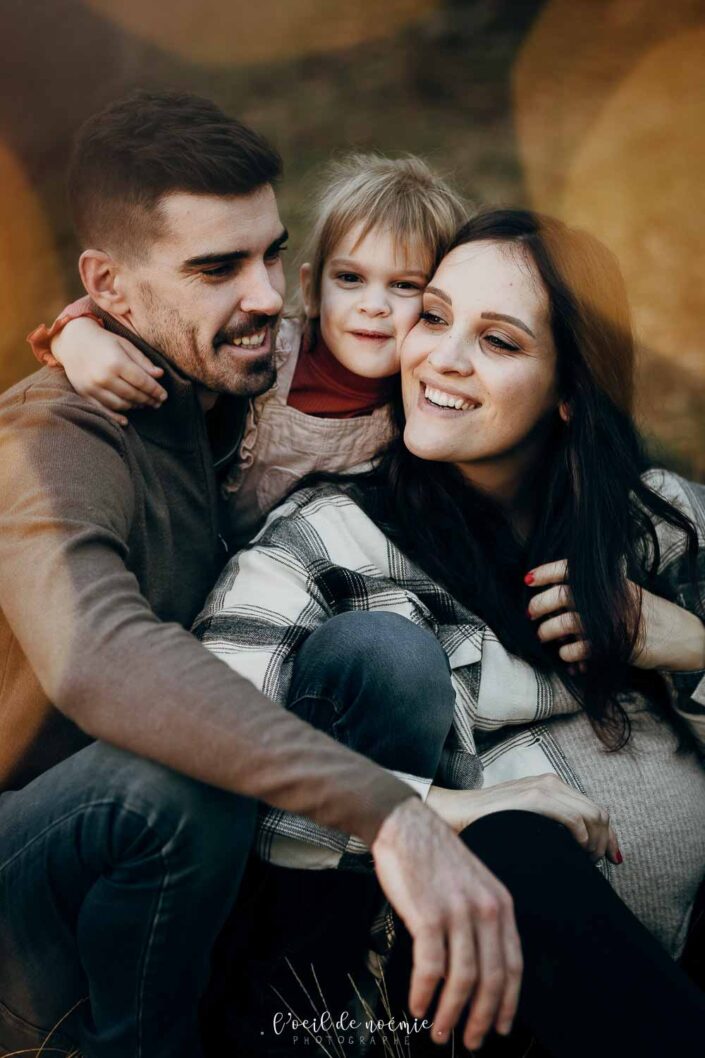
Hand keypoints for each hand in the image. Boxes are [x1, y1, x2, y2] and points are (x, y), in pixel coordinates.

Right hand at [52, 317, 167, 426]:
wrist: (73, 341)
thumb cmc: (104, 341)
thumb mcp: (125, 345)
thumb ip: (142, 361)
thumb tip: (160, 375)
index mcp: (116, 362)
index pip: (142, 382)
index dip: (155, 390)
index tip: (164, 396)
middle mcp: (103, 377)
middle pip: (133, 394)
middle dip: (148, 400)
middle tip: (157, 403)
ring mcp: (93, 387)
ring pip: (120, 404)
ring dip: (135, 406)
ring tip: (143, 404)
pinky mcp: (84, 394)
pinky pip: (103, 410)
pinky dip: (115, 417)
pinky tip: (126, 420)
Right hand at [371, 797, 522, 1050]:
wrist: (404, 824)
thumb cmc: (432, 854)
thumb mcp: (472, 882)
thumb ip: (481, 918)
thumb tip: (478, 965)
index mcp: (500, 903)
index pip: (514, 965)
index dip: (509, 1002)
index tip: (502, 1027)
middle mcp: (485, 910)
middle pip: (492, 979)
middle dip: (483, 1019)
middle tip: (471, 1042)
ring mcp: (458, 912)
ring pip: (463, 980)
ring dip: (451, 1014)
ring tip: (440, 1032)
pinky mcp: (428, 915)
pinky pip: (431, 967)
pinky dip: (425, 993)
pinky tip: (418, 1006)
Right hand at [427, 774, 620, 863]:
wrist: (456, 814)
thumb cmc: (487, 824)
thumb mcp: (526, 822)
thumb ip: (550, 826)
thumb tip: (577, 848)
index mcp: (550, 786)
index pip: (594, 808)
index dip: (609, 835)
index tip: (613, 858)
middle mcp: (550, 782)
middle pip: (599, 812)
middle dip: (606, 841)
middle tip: (596, 864)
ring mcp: (542, 788)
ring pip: (592, 815)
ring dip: (596, 843)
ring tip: (584, 861)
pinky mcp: (533, 798)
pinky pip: (573, 819)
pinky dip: (582, 839)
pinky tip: (573, 851)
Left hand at [526, 559, 704, 672]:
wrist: (680, 636)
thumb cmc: (646, 614)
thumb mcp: (625, 591)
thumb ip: (595, 591)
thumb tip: (553, 596)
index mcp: (610, 581)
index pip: (571, 569)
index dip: (545, 572)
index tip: (527, 579)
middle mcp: (608, 598)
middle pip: (561, 596)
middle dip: (538, 605)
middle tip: (530, 614)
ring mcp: (610, 621)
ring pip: (564, 623)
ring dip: (547, 632)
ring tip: (544, 636)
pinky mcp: (613, 645)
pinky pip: (578, 650)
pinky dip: (567, 654)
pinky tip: (566, 655)